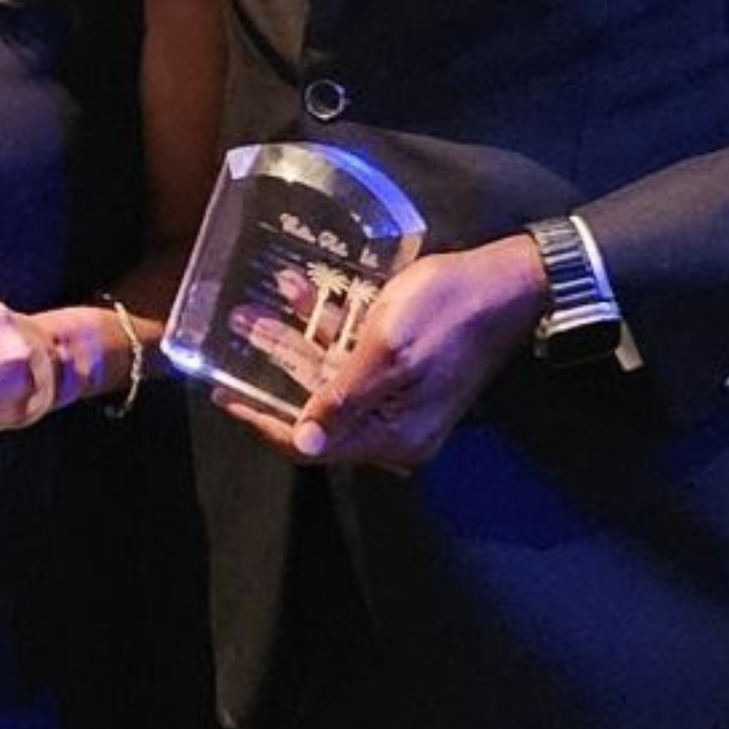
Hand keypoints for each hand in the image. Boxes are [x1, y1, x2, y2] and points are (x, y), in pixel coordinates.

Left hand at [220, 234, 545, 470]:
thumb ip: (343, 399)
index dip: (264, 422)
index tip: (224, 396)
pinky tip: (298, 294)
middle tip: (232, 339)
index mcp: (391, 434)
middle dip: (271, 373)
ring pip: (331, 377)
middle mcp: (394, 426)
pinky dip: (327, 330)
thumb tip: (305, 444)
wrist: (505, 283)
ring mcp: (400, 398)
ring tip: (250, 313)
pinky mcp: (405, 370)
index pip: (311, 444)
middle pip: (316, 409)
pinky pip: (354, 358)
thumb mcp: (387, 352)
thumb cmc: (444, 312)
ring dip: (293, 343)